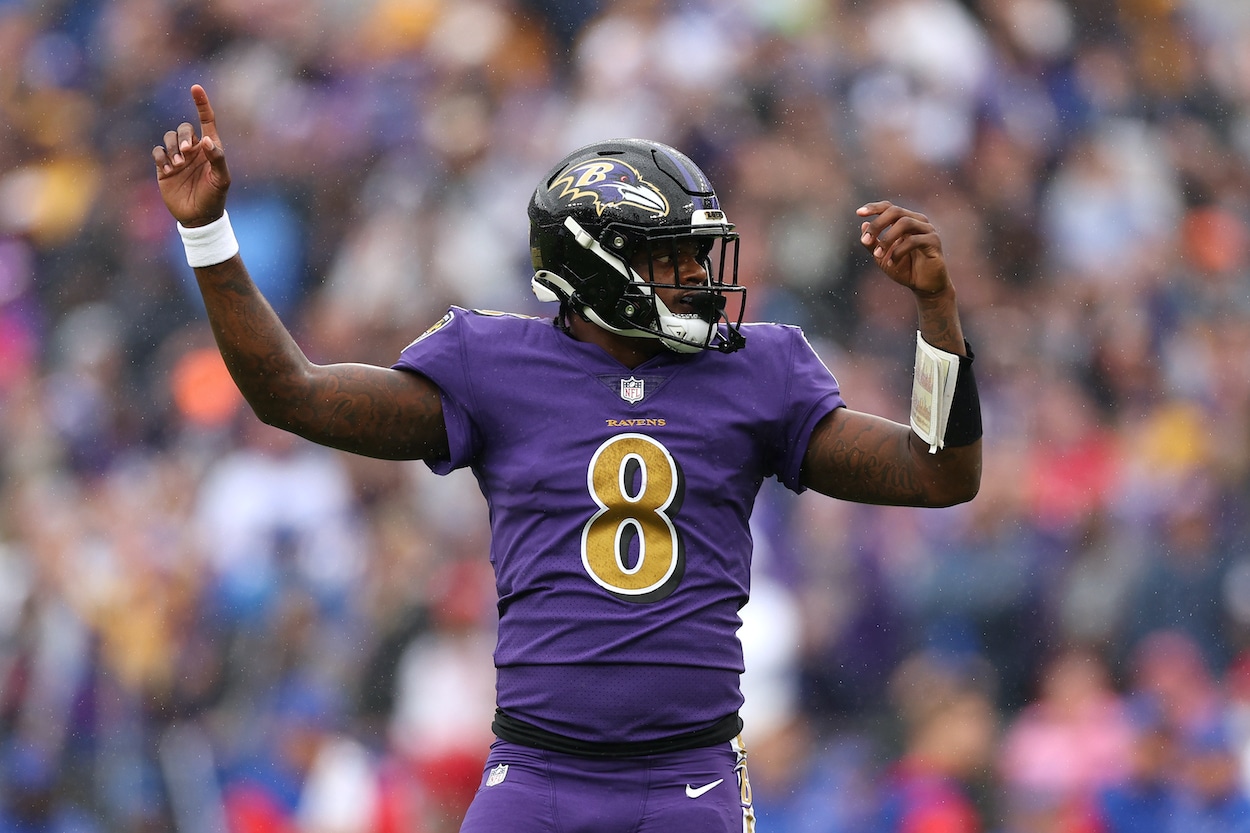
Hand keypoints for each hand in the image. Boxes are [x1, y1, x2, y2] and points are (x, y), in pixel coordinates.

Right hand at [153, 85, 230, 227]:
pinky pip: (157, 151)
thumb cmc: (215, 197)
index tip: (195, 88)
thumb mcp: (221, 179)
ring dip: (172, 148)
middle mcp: (193, 149)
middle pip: (183, 128)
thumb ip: (217, 158)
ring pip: (168, 137)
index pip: (206, 120)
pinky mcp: (164, 167)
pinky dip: (161, 157)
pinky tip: (169, 170)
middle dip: (183, 137)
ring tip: (178, 166)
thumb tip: (206, 140)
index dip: (201, 104)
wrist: (198, 217)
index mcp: (210, 148)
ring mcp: (178, 157)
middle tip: (187, 153)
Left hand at [856, 201, 949, 295]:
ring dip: (887, 239)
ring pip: (905, 223)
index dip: (874, 208)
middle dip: (877, 224)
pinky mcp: (934, 241)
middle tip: (866, 240)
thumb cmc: (904, 269)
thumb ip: (873, 243)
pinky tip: (891, 263)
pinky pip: (914, 240)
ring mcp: (927, 229)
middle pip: (895, 211)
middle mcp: (917, 221)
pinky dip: (899, 251)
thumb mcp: (882, 257)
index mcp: (905, 221)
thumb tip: (863, 225)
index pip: (889, 207)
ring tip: (877, 255)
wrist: (924, 285)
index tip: (858, 213)